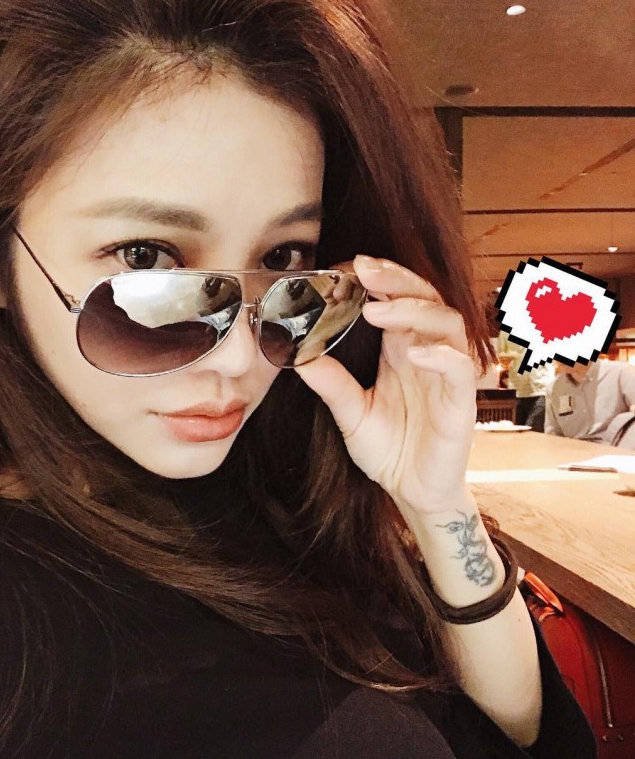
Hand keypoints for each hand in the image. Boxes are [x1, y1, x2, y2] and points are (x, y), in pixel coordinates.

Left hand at [294, 255, 476, 514]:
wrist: (413, 492)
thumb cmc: (389, 450)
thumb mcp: (351, 414)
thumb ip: (332, 384)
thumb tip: (298, 357)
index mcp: (400, 350)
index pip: (398, 300)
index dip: (381, 279)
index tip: (350, 265)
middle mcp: (427, 354)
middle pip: (425, 299)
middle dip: (397, 280)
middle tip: (365, 270)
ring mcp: (447, 376)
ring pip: (448, 323)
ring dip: (414, 311)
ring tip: (378, 312)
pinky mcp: (460, 402)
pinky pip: (460, 368)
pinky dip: (441, 356)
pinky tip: (414, 353)